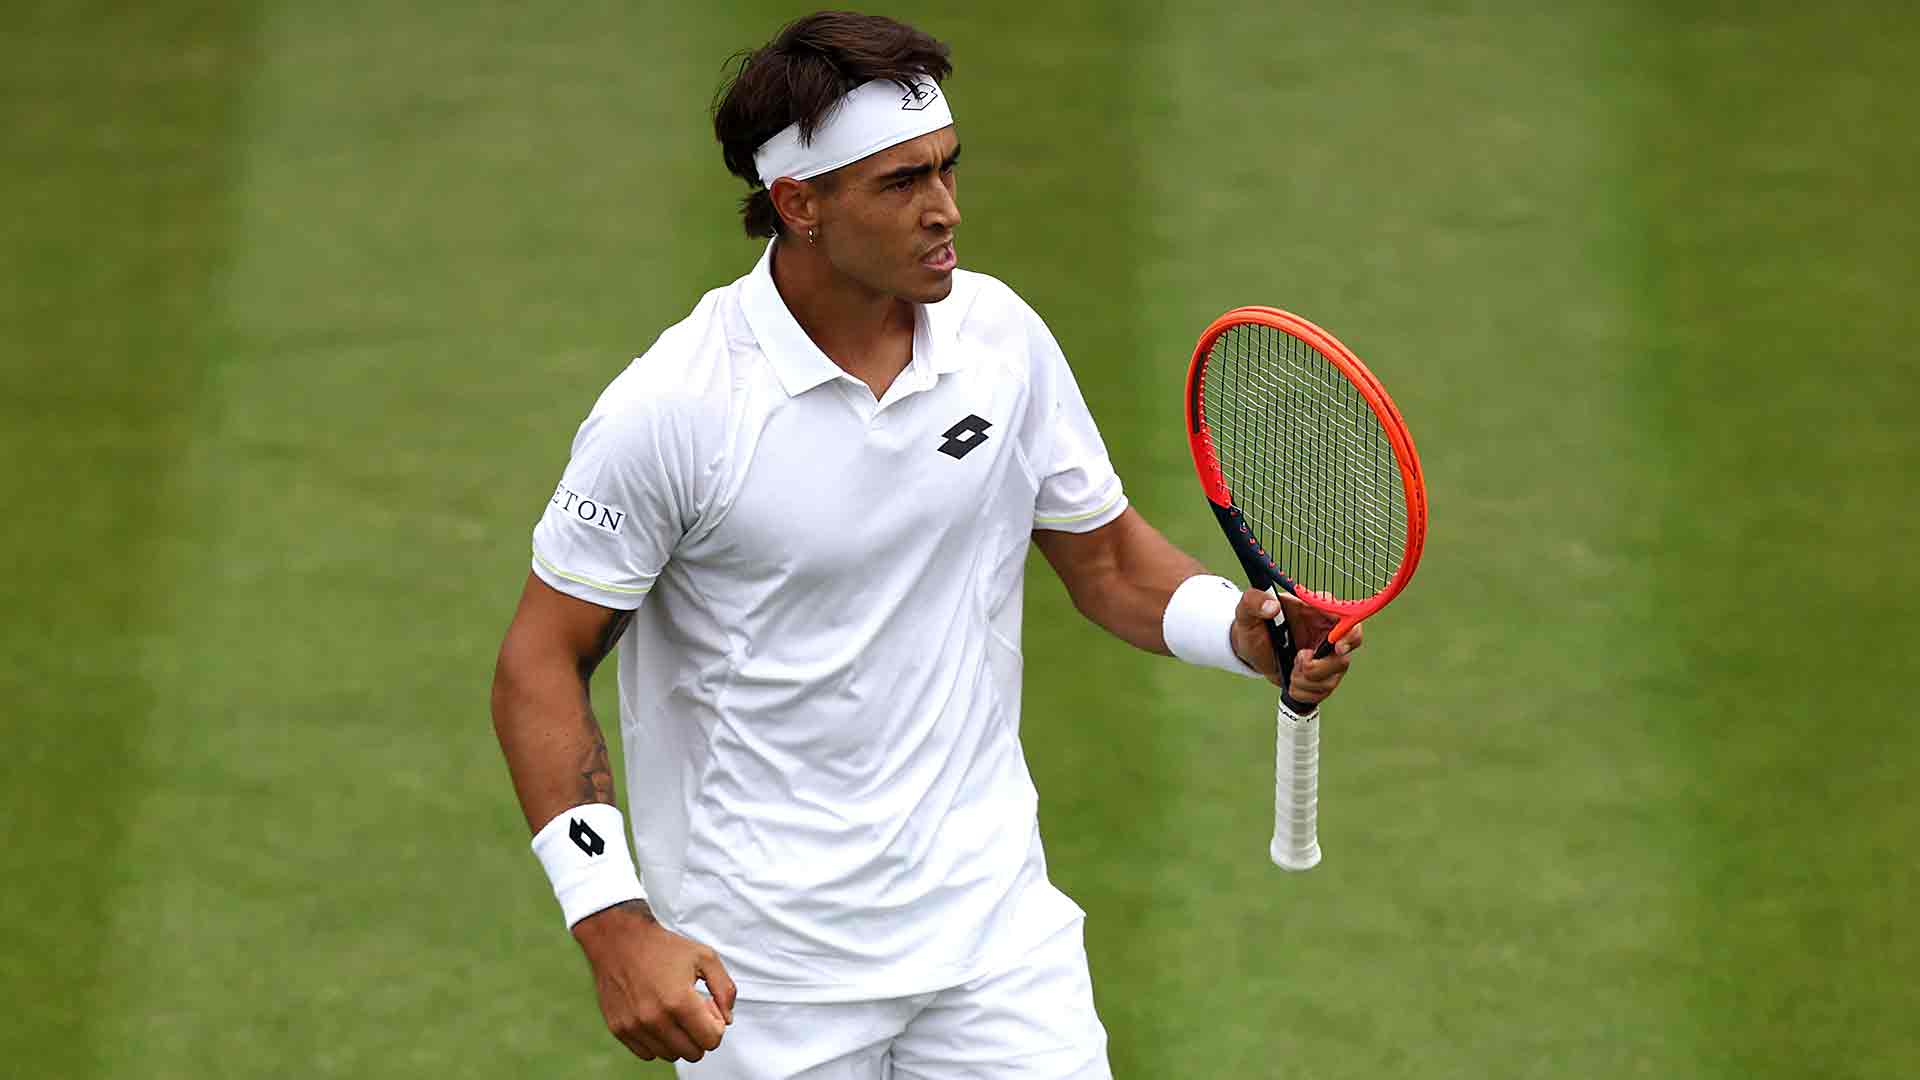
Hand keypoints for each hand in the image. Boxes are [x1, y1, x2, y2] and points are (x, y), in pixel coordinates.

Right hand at [571, 900, 735, 1061]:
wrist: (620, 940)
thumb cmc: (664, 947)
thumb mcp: (705, 957)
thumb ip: (725, 989)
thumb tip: (727, 1020)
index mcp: (679, 1001)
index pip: (711, 1040)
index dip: (716, 1025)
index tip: (707, 1006)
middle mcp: (655, 1019)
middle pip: (693, 1053)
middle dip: (699, 1034)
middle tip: (692, 1010)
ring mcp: (635, 1026)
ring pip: (671, 1055)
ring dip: (678, 1039)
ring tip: (673, 1012)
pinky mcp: (619, 1029)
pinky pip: (648, 1053)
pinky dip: (657, 1041)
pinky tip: (657, 1017)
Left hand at [1230, 589, 1362, 707]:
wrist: (1251, 649)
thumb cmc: (1254, 625)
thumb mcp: (1246, 611)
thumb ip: (1253, 601)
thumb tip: (1271, 606)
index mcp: (1316, 610)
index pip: (1346, 618)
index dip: (1348, 634)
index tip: (1337, 647)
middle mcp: (1328, 632)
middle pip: (1345, 653)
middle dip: (1322, 666)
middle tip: (1299, 661)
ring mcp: (1328, 655)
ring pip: (1333, 675)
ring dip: (1307, 680)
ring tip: (1290, 670)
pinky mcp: (1323, 675)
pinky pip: (1324, 690)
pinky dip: (1304, 691)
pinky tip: (1291, 681)